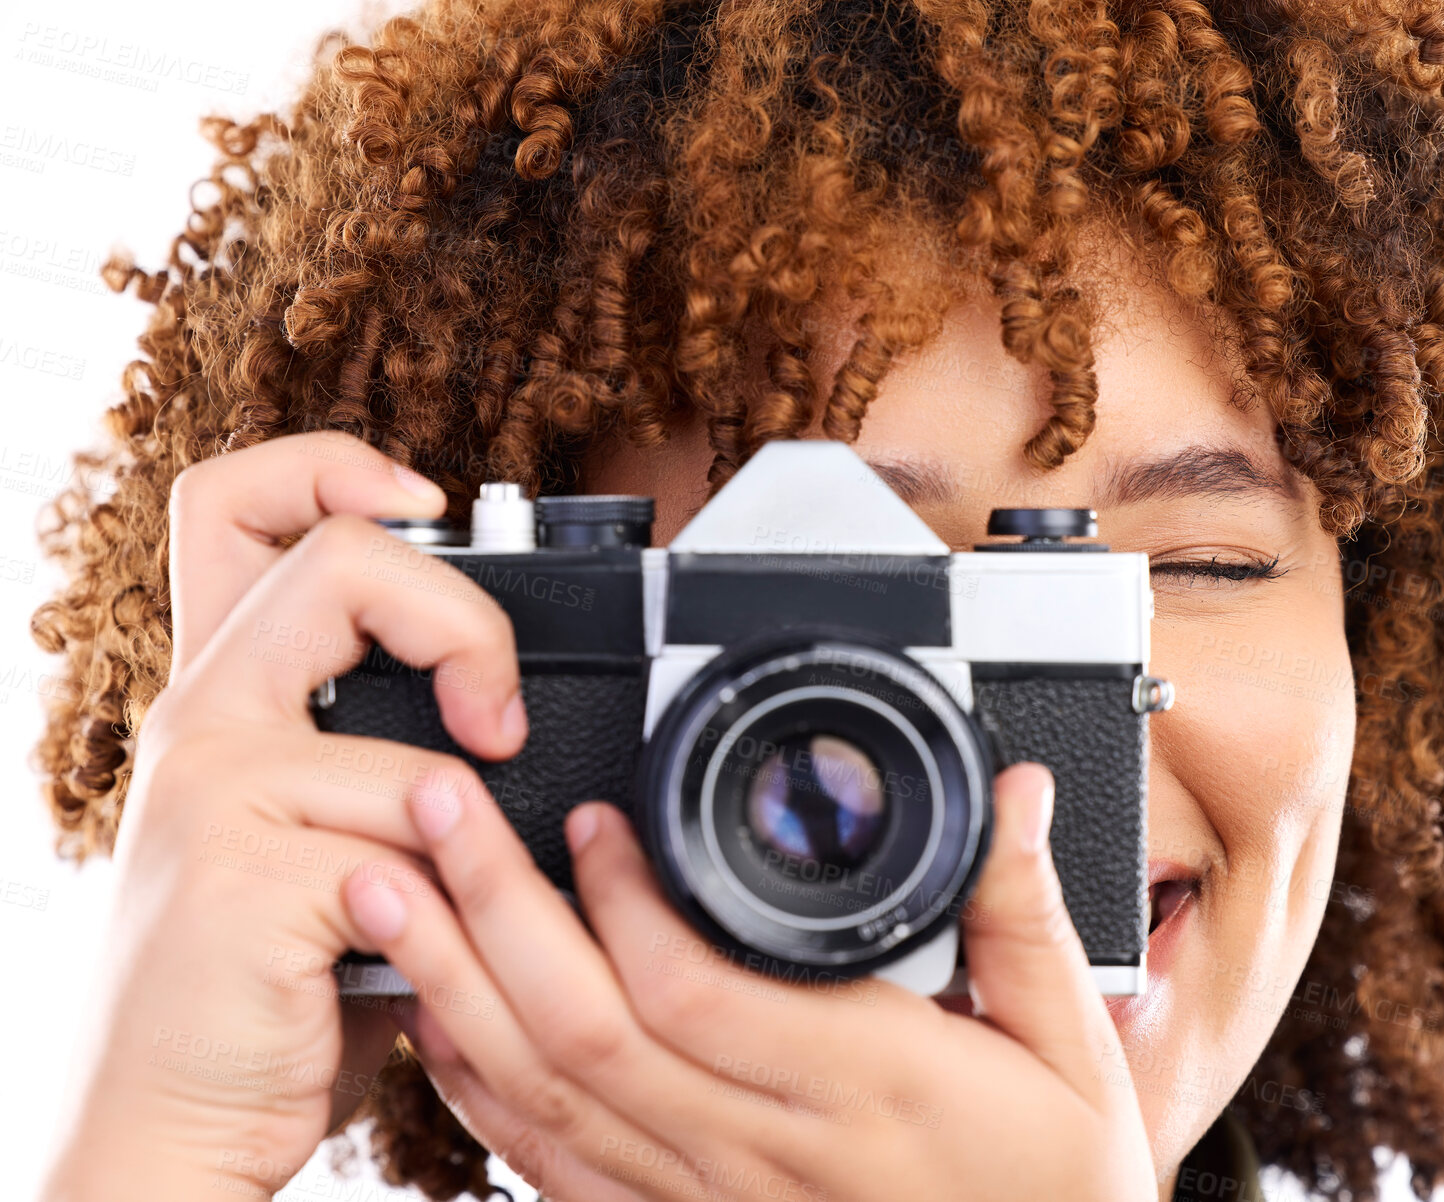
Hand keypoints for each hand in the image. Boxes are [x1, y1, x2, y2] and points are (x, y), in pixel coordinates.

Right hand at [38, 431, 530, 1200]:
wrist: (170, 1122)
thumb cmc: (268, 981)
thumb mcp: (320, 838)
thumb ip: (380, 756)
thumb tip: (502, 711)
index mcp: (222, 694)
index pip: (235, 503)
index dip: (335, 467)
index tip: (429, 503)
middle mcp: (204, 718)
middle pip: (341, 557)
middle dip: (464, 620)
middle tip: (497, 720)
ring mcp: (213, 788)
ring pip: (411, 738)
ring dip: (462, 832)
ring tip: (430, 900)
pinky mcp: (242, 870)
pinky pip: (410, 848)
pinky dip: (439, 909)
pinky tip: (389, 961)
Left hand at [344, 759, 1158, 1200]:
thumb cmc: (1055, 1188)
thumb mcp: (1071, 1047)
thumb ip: (1025, 913)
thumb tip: (1015, 795)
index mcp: (866, 1083)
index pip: (699, 994)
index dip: (621, 902)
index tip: (588, 816)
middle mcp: (770, 1148)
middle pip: (588, 1032)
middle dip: (491, 910)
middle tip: (434, 806)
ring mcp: (715, 1200)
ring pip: (548, 1099)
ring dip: (455, 987)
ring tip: (391, 887)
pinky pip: (554, 1169)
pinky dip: (480, 1091)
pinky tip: (438, 1017)